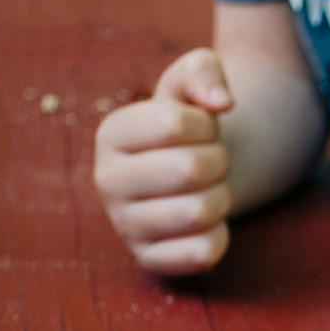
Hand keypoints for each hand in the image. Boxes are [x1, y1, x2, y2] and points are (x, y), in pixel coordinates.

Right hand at [94, 48, 234, 275]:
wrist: (194, 175)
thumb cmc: (191, 126)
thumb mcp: (192, 83)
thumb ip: (205, 71)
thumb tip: (221, 102)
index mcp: (111, 133)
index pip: (173, 124)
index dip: (207, 124)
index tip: (203, 128)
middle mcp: (107, 181)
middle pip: (189, 170)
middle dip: (219, 162)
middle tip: (213, 162)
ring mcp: (125, 225)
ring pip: (199, 213)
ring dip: (222, 197)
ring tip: (210, 189)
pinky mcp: (150, 259)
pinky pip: (203, 252)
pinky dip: (221, 235)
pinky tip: (207, 223)